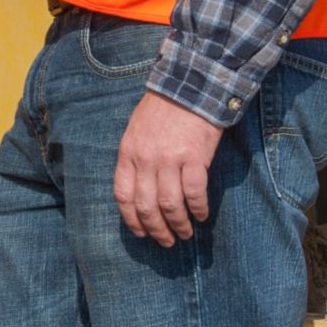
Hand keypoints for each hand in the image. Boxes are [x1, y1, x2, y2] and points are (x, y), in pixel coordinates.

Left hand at [114, 91, 222, 247]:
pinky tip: (202, 215)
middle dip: (156, 230)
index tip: (141, 233)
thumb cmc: (163, 108)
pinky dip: (198, 208)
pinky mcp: (194, 158)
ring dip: (179, 225)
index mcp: (128, 153)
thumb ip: (135, 158)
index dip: (132, 220)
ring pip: (170, 205)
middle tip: (166, 241)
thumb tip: (142, 190)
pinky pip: (195, 193)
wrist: (190, 85)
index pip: (123, 196)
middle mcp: (146, 160)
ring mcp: (170, 159)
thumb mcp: (136, 130)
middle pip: (147, 206)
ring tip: (186, 233)